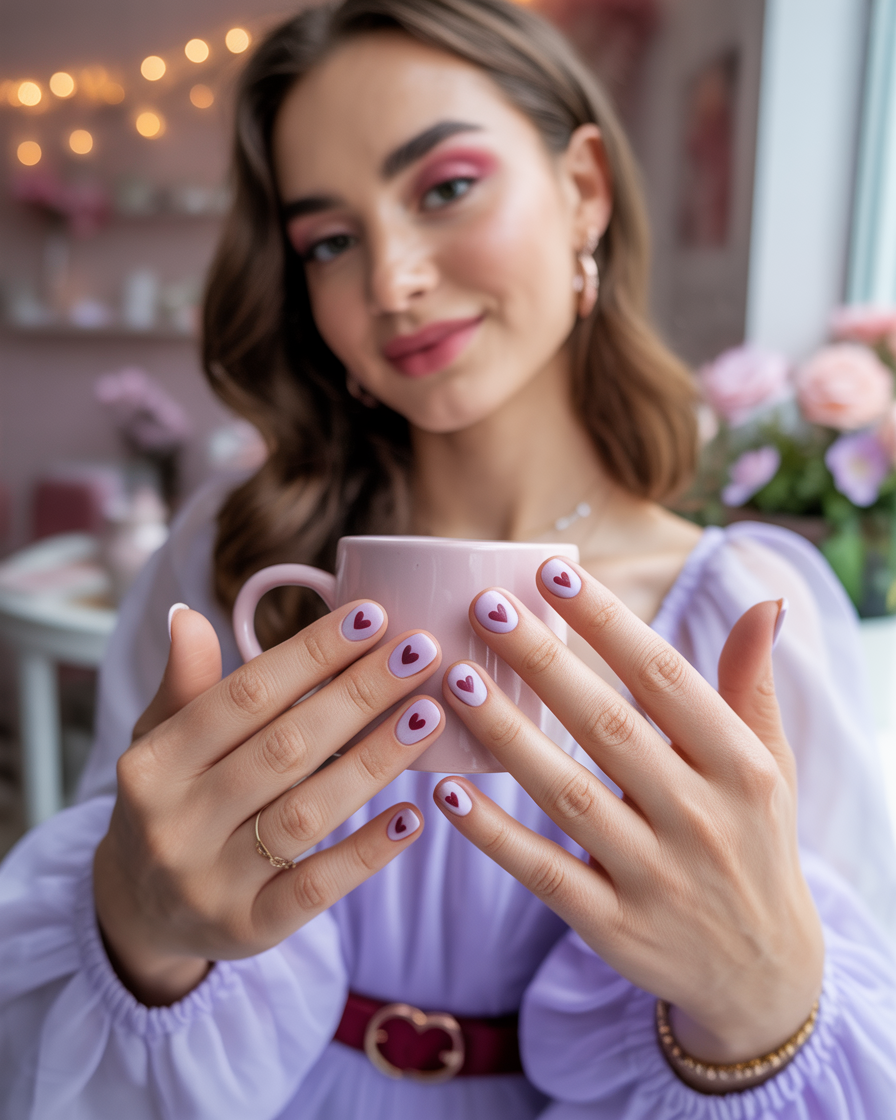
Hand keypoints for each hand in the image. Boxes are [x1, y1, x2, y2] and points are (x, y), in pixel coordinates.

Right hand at [94, 603, 442, 1005]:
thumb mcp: (160, 741)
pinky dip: (367, 852)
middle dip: (360, 694)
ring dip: (375, 760)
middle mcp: (175, 825)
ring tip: (430, 713)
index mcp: (153, 765)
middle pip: (285, 748)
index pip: (243, 696)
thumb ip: (184, 684)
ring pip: (307, 813)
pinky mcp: (250, 930)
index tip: (373, 615)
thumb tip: (188, 614)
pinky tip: (414, 814)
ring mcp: (211, 883)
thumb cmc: (168, 801)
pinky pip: (317, 888)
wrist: (140, 910)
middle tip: (421, 651)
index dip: (311, 653)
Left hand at [434, 561, 823, 1063]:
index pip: (664, 678)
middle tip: (483, 607)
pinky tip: (446, 791)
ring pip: (568, 795)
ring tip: (453, 681)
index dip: (607, 622)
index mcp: (739, 766)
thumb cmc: (756, 842)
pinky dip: (493, 833)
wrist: (765, 973)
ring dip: (507, 737)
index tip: (551, 572)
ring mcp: (655, 877)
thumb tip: (762, 603)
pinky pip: (543, 872)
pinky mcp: (613, 927)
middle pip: (608, 727)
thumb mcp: (769, 766)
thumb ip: (751, 686)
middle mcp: (700, 818)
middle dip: (543, 662)